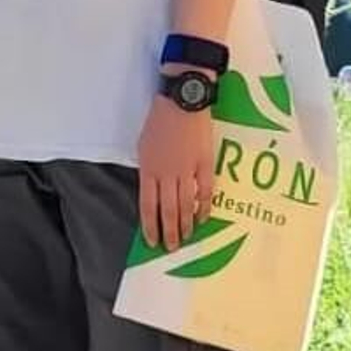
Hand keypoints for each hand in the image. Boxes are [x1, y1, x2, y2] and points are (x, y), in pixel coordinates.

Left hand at [136, 89, 214, 251]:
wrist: (182, 102)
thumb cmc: (159, 121)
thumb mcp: (144, 146)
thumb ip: (148, 170)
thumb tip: (152, 189)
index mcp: (149, 170)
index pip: (148, 206)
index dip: (150, 226)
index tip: (152, 241)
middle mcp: (167, 174)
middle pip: (167, 211)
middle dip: (169, 232)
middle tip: (170, 248)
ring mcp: (187, 170)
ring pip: (186, 205)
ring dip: (185, 225)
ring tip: (185, 239)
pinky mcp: (205, 164)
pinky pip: (206, 191)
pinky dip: (204, 207)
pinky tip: (203, 219)